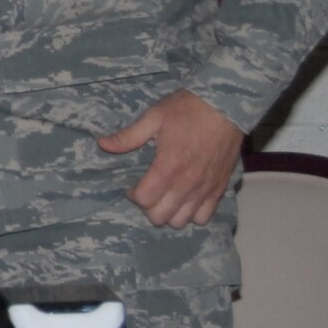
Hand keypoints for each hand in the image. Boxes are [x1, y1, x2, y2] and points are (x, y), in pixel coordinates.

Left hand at [96, 89, 244, 227]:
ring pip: (181, 221)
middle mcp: (187, 183)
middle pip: (160, 217)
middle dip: (149, 207)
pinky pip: (204, 217)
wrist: (226, 106)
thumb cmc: (187, 109)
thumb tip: (102, 144)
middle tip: (149, 190)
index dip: (134, 195)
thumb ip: (128, 136)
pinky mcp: (219, 189)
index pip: (144, 200)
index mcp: (168, 166)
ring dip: (169, 212)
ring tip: (167, 196)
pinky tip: (186, 198)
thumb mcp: (154, 117)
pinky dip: (192, 213)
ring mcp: (204, 189)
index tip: (134, 184)